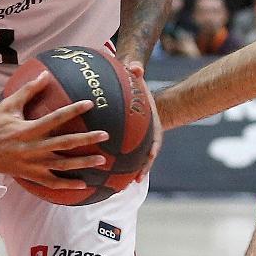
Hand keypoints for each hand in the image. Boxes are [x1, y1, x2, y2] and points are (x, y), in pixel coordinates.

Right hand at [0, 72, 107, 189]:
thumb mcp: (8, 105)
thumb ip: (28, 90)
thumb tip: (45, 74)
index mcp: (28, 130)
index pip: (55, 118)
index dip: (73, 110)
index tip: (90, 103)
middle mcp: (33, 148)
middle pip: (64, 144)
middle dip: (86, 139)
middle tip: (105, 135)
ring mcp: (34, 165)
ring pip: (62, 166)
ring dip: (83, 163)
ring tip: (102, 160)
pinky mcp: (32, 176)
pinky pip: (52, 183)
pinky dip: (67, 185)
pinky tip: (83, 184)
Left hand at [125, 61, 161, 182]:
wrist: (139, 95)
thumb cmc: (136, 86)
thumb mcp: (138, 79)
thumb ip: (137, 73)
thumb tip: (136, 66)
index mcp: (153, 126)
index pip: (155, 142)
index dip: (151, 153)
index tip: (147, 161)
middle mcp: (147, 138)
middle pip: (145, 158)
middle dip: (140, 170)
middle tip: (131, 182)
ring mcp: (137, 143)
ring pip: (134, 161)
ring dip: (127, 175)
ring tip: (117, 189)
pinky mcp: (126, 144)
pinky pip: (121, 157)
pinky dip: (114, 167)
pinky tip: (100, 177)